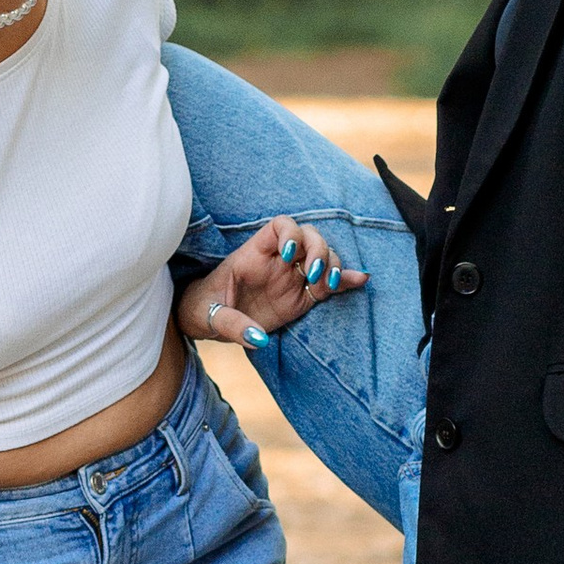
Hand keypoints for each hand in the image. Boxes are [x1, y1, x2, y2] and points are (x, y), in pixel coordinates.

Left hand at [176, 216, 366, 355]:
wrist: (206, 319)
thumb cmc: (202, 308)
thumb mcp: (207, 315)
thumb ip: (231, 324)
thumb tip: (258, 338)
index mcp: (254, 253)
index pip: (280, 226)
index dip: (290, 233)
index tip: (289, 255)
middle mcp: (277, 260)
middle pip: (309, 237)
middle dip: (318, 250)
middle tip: (314, 273)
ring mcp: (292, 277)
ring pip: (323, 258)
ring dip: (332, 266)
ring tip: (327, 286)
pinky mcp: (302, 296)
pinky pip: (328, 285)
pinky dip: (345, 281)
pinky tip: (360, 280)